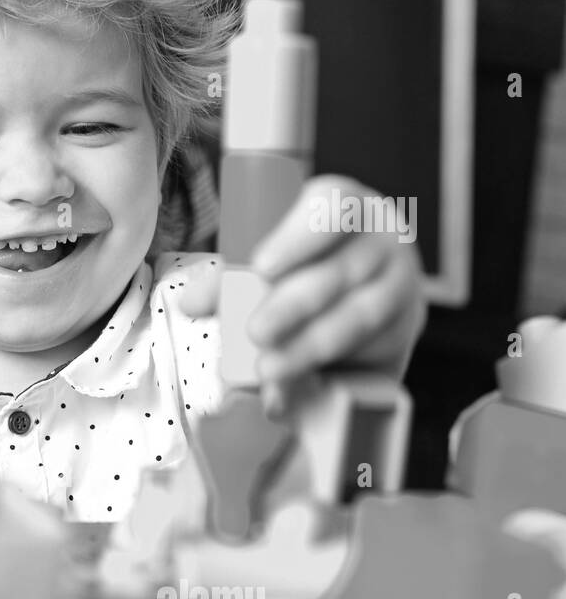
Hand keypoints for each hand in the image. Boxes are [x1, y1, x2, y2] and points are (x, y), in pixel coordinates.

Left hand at [181, 175, 427, 400]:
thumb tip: (190, 304)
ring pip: (360, 315)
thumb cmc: (302, 268)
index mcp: (344, 206)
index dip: (298, 237)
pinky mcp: (407, 331)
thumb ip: (228, 280)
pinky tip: (294, 392)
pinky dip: (330, 373)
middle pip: (341, 270)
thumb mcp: (265, 264)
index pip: (331, 207)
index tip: (261, 267)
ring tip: (267, 370)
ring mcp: (402, 284)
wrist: (360, 303)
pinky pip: (372, 353)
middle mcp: (381, 239)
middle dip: (294, 305)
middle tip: (254, 332)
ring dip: (309, 346)